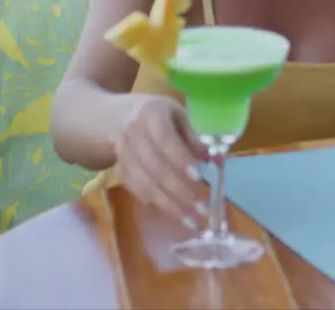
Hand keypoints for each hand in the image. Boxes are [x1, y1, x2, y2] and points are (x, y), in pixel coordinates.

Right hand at [111, 94, 207, 226]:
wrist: (119, 116)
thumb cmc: (159, 114)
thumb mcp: (179, 114)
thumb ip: (195, 136)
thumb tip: (216, 159)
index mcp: (151, 113)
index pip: (164, 139)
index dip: (180, 159)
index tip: (199, 177)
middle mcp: (132, 133)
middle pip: (154, 166)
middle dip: (179, 190)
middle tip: (201, 209)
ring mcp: (122, 152)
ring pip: (144, 183)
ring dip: (168, 204)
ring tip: (191, 220)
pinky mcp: (118, 169)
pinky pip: (135, 189)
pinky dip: (154, 202)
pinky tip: (172, 213)